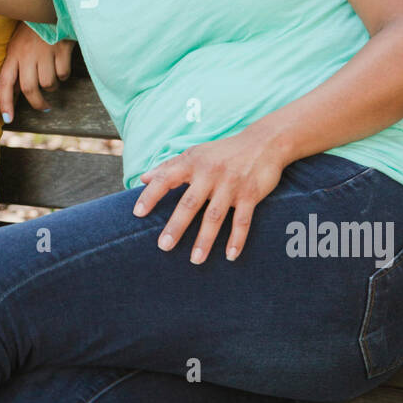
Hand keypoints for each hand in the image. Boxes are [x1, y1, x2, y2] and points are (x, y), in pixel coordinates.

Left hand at [0, 25, 74, 121]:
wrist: (50, 6)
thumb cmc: (32, 30)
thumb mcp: (18, 45)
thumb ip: (16, 67)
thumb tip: (14, 95)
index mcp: (13, 53)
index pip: (5, 81)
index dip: (5, 102)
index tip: (7, 119)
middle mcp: (27, 54)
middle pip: (29, 88)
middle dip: (37, 103)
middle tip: (44, 107)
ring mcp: (44, 51)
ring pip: (48, 83)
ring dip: (52, 86)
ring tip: (53, 77)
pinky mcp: (61, 48)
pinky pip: (63, 73)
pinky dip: (63, 74)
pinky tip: (62, 65)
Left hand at [132, 126, 287, 262]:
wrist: (264, 142)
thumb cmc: (223, 151)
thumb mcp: (195, 153)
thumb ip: (169, 167)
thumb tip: (143, 178)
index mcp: (193, 163)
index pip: (166, 179)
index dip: (151, 196)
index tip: (137, 213)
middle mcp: (210, 173)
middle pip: (190, 203)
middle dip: (176, 226)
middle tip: (163, 247)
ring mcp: (231, 185)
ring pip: (214, 216)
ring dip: (205, 240)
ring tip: (195, 260)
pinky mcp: (250, 194)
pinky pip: (242, 220)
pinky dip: (237, 239)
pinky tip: (230, 256)